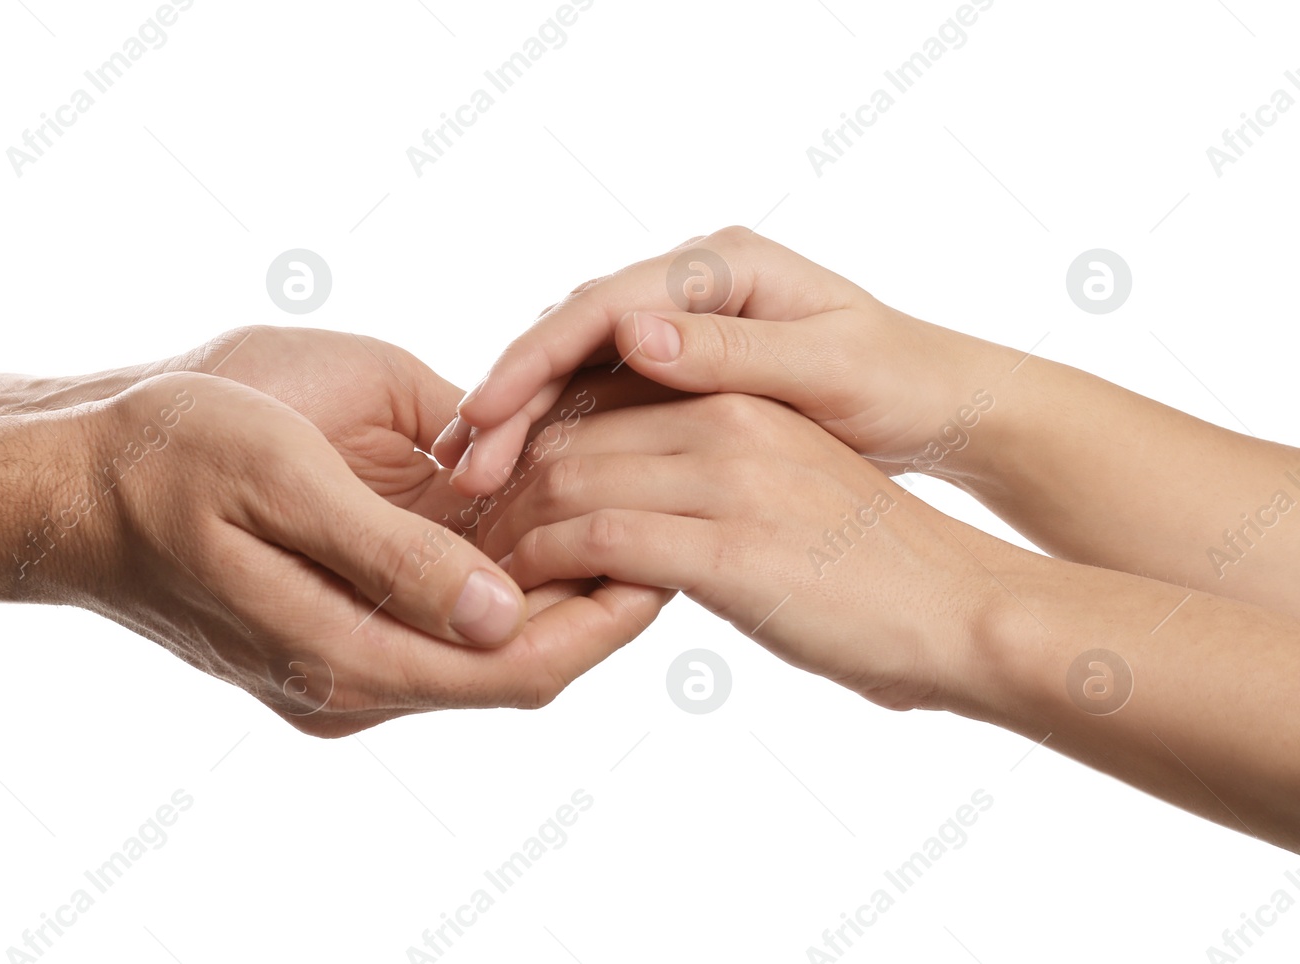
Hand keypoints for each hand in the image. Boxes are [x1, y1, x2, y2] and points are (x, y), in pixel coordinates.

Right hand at [58, 372, 667, 736]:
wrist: (74, 480)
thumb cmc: (166, 459)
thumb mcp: (280, 481)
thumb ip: (389, 554)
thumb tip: (503, 611)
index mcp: (344, 658)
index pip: (521, 669)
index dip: (609, 620)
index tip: (676, 553)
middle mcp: (354, 681)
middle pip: (518, 663)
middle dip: (599, 598)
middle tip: (669, 516)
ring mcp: (343, 661)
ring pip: (486, 641)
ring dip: (553, 581)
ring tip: (621, 504)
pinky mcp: (334, 628)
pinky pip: (442, 614)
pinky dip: (499, 570)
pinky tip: (535, 508)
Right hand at [440, 226, 1017, 495]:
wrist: (941, 405)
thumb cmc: (899, 382)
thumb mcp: (827, 366)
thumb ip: (731, 349)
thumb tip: (632, 330)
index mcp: (721, 264)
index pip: (600, 304)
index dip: (534, 360)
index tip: (485, 414)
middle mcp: (690, 283)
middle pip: (573, 334)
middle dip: (510, 396)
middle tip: (460, 462)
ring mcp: (683, 323)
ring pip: (578, 367)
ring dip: (523, 420)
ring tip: (472, 474)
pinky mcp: (682, 367)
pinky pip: (603, 395)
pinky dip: (560, 433)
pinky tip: (524, 477)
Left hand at [477, 392, 997, 711]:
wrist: (966, 611)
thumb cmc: (877, 565)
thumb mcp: (789, 485)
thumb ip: (713, 469)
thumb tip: (631, 498)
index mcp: (741, 392)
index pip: (599, 396)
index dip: (528, 440)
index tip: (487, 487)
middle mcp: (730, 417)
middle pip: (570, 431)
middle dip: (502, 484)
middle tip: (459, 534)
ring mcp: (730, 477)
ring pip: (569, 479)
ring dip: (507, 529)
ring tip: (475, 571)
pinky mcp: (728, 546)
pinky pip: (595, 541)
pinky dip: (542, 568)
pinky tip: (519, 600)